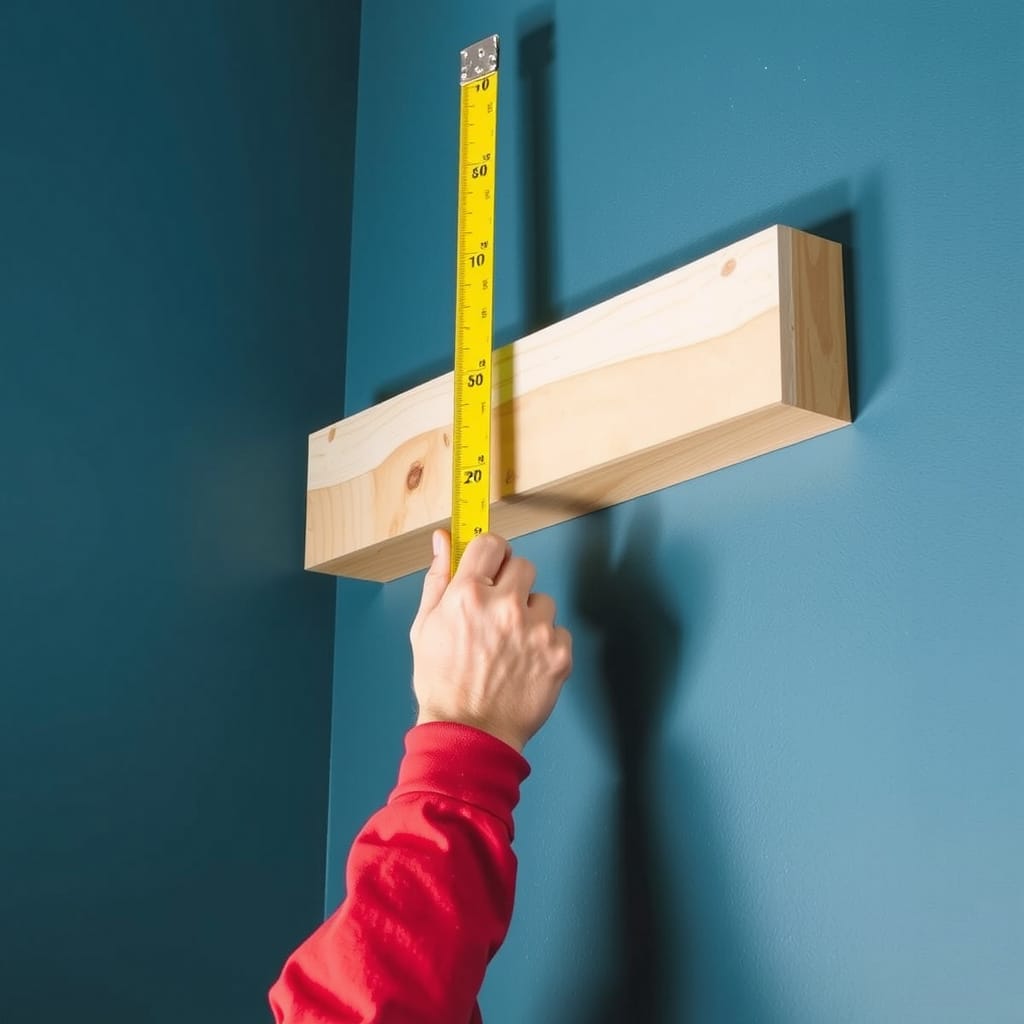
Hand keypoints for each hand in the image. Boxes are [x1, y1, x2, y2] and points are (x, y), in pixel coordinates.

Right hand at [410, 530, 572, 752]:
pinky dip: (545, 645)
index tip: (490, 567)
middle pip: (523, 566)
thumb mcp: (426, 626)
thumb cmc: (442, 684)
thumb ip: (438, 578)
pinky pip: (558, 630)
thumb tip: (443, 540)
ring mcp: (535, 630)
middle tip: (498, 614)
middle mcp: (504, 606)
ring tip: (509, 647)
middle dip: (511, 585)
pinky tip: (524, 664)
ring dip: (530, 617)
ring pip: (543, 601)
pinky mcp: (559, 653)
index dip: (490, 556)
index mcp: (467, 594)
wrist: (469, 735)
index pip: (491, 544)